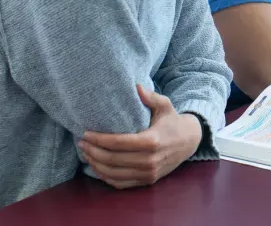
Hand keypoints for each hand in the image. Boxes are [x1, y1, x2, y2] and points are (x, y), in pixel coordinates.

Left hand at [78, 84, 202, 189]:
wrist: (190, 142)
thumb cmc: (173, 121)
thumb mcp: (165, 105)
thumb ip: (150, 96)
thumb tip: (136, 86)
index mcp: (152, 141)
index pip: (118, 143)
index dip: (99, 139)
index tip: (86, 134)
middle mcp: (149, 160)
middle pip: (113, 160)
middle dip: (93, 152)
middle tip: (81, 143)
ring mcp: (148, 173)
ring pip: (114, 174)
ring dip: (96, 165)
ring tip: (86, 154)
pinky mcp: (147, 181)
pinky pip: (121, 183)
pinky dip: (106, 177)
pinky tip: (97, 167)